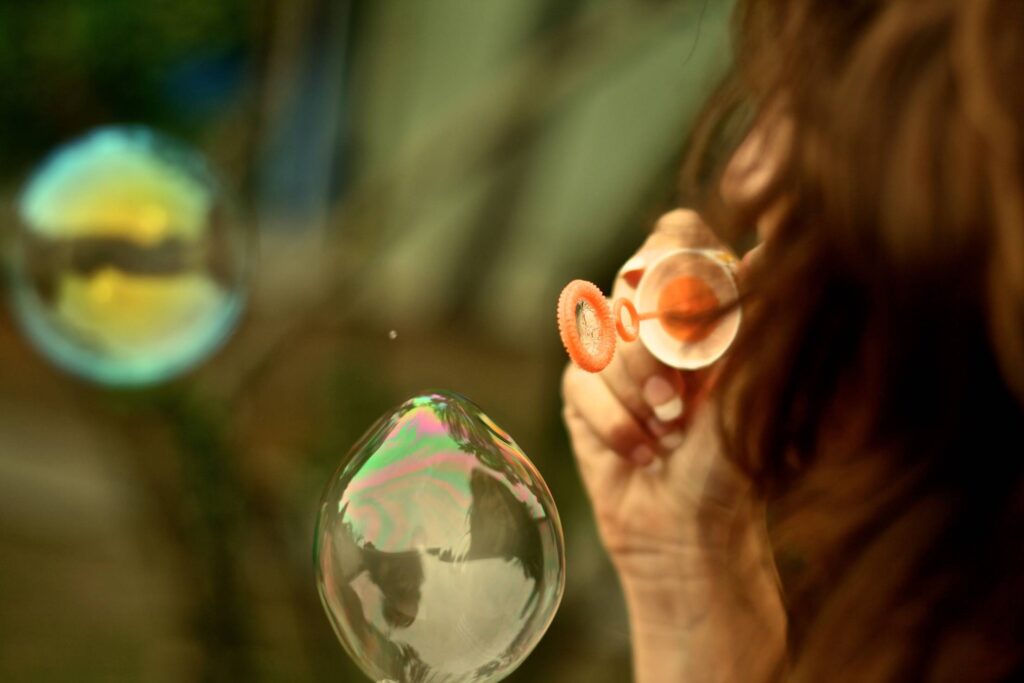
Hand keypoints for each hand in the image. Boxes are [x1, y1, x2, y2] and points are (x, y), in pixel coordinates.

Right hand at [561, 209, 752, 578]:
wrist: (689, 529)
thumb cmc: (735, 460)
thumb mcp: (753, 380)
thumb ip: (755, 308)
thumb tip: (773, 239)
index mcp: (704, 304)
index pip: (676, 236)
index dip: (676, 264)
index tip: (697, 314)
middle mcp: (655, 321)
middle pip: (631, 282)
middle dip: (656, 348)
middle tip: (680, 399)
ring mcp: (613, 353)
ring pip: (602, 336)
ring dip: (638, 394)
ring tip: (669, 433)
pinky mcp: (581, 390)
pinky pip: (580, 382)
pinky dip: (616, 424)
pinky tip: (643, 453)